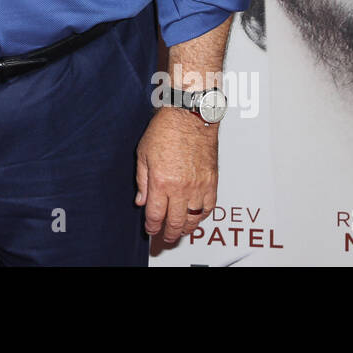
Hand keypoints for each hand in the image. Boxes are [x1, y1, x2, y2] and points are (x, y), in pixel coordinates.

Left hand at [134, 107, 218, 243]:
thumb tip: (141, 201)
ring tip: (180, 231)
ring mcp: (198, 186)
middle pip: (175, 222)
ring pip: (194, 218)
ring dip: (186, 229)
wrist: (189, 116)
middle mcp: (181, 187)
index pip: (156, 215)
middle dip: (168, 233)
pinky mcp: (212, 181)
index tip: (150, 230)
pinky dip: (202, 216)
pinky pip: (209, 207)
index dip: (152, 227)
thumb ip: (142, 181)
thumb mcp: (143, 154)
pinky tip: (196, 217)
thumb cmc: (166, 129)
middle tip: (165, 237)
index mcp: (161, 181)